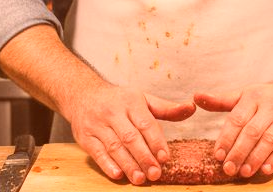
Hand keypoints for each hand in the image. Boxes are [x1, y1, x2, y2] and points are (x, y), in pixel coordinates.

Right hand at [66, 81, 195, 185]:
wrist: (81, 94)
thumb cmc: (117, 100)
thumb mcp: (141, 98)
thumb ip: (166, 108)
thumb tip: (191, 108)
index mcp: (130, 102)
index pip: (145, 123)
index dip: (156, 141)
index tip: (165, 158)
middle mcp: (112, 112)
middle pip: (130, 137)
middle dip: (144, 157)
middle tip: (156, 174)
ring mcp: (96, 124)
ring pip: (114, 146)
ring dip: (128, 164)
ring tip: (140, 178)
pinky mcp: (84, 136)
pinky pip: (96, 152)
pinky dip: (107, 164)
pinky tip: (118, 174)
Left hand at [195, 81, 272, 177]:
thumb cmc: (269, 96)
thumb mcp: (245, 94)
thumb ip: (221, 100)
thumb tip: (195, 98)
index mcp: (253, 96)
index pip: (236, 119)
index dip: (226, 138)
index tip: (218, 155)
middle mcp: (271, 106)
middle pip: (251, 132)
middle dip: (238, 152)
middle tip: (228, 168)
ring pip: (269, 140)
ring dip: (255, 158)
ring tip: (244, 172)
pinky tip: (265, 170)